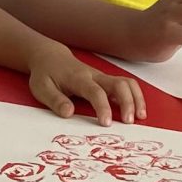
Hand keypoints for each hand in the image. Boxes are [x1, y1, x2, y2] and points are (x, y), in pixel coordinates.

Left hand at [24, 41, 144, 123]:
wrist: (50, 58)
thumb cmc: (46, 75)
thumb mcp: (41, 88)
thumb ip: (55, 100)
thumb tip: (69, 113)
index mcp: (78, 79)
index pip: (95, 92)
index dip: (103, 107)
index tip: (106, 123)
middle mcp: (94, 76)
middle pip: (119, 84)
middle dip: (127, 102)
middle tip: (129, 122)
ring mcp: (102, 77)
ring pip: (127, 83)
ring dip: (136, 99)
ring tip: (140, 117)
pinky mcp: (106, 80)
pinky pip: (126, 85)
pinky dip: (135, 97)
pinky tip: (138, 111)